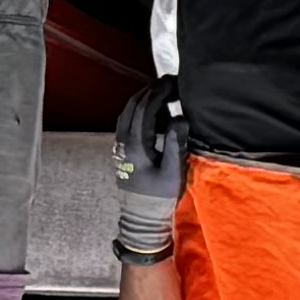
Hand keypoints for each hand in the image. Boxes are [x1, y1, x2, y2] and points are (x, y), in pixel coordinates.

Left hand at [113, 77, 188, 263]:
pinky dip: (139, 112)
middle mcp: (124, 141)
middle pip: (133, 106)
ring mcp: (120, 145)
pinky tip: (153, 115)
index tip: (173, 82)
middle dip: (150, 91)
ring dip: (143, 100)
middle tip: (168, 83)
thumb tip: (179, 117)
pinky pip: (127, 123)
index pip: (145, 108)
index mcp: (136, 143)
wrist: (141, 216)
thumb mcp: (173, 171)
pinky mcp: (122, 151)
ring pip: (127, 113)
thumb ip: (175, 142)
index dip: (159, 92)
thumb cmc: (159, 195)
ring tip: (162, 95)